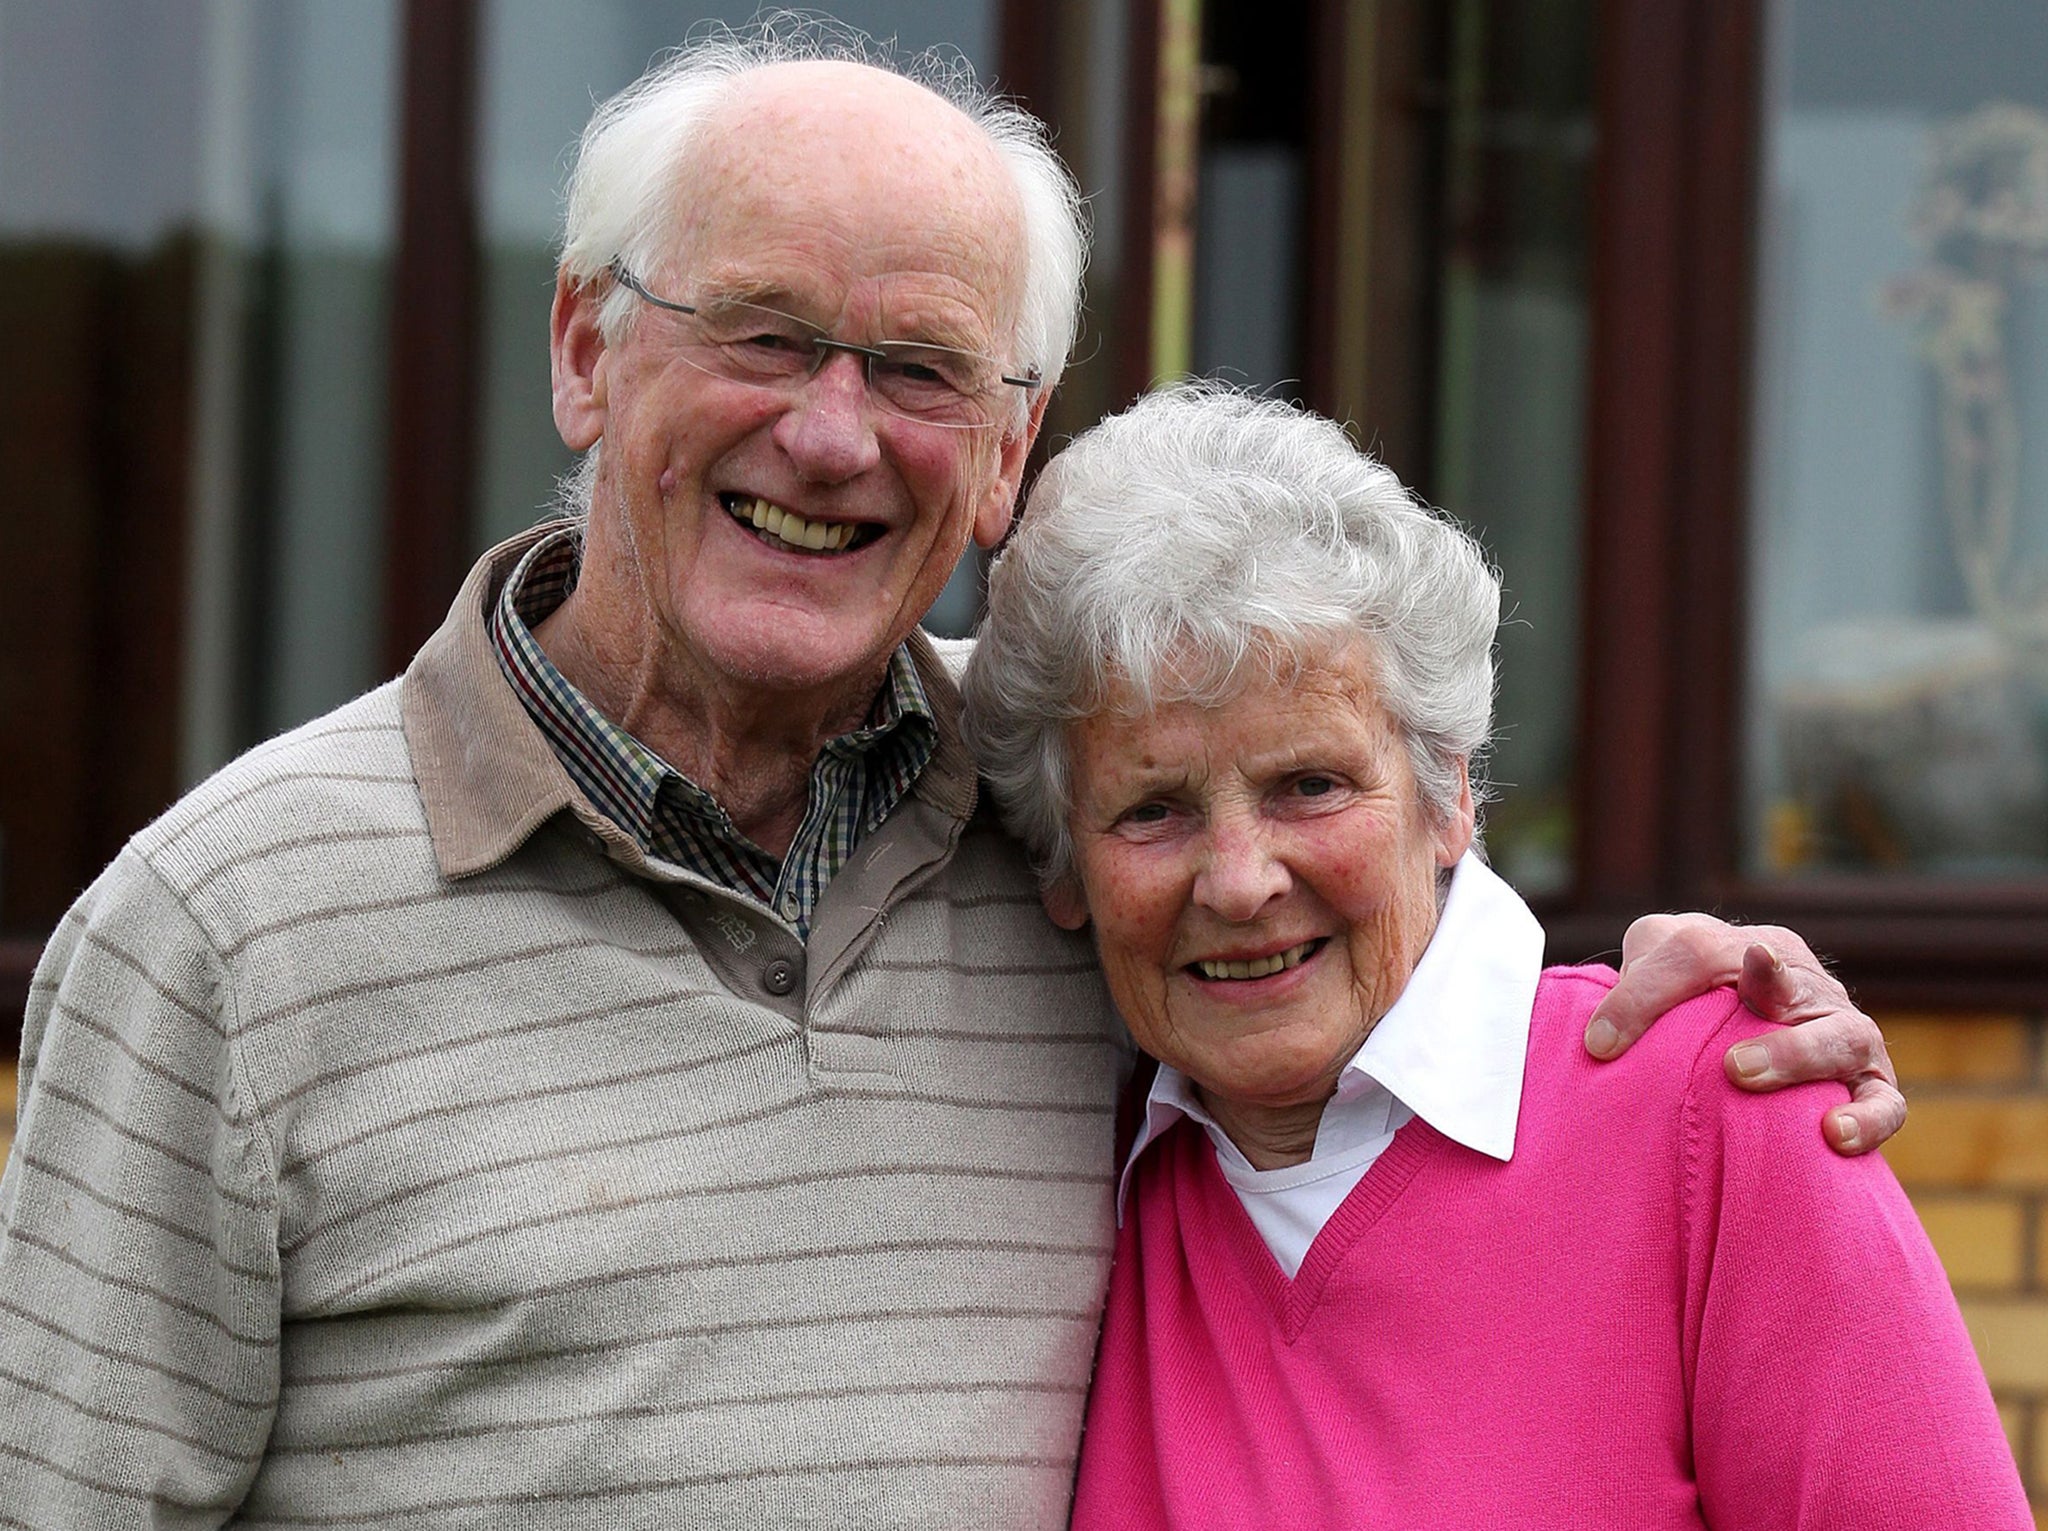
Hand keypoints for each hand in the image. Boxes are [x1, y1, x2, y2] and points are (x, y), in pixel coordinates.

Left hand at [1583, 913, 1904, 1155]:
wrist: (1748, 1046)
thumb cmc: (1691, 1008)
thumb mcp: (1658, 973)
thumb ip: (1635, 984)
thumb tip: (1602, 1039)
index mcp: (1745, 949)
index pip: (1696, 951)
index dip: (1644, 995)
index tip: (1599, 1044)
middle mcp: (1800, 984)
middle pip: (1786, 979)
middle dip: (1757, 995)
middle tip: (1716, 1047)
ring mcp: (1841, 1031)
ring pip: (1841, 1036)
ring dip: (1794, 1055)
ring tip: (1743, 1074)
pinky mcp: (1870, 1084)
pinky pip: (1884, 1102)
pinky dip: (1866, 1117)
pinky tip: (1834, 1135)